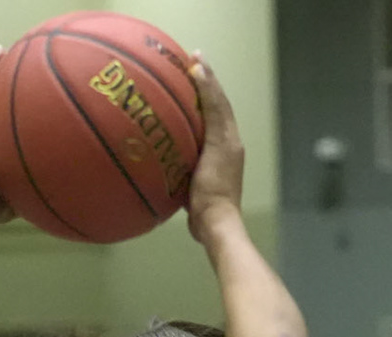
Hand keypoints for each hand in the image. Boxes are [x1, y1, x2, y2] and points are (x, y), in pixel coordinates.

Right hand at [184, 57, 243, 235]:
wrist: (213, 224)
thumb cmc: (214, 186)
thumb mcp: (216, 143)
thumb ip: (212, 110)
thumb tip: (202, 75)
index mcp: (228, 136)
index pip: (218, 99)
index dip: (207, 77)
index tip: (193, 57)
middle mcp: (222, 146)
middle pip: (209, 111)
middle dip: (197, 89)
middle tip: (180, 70)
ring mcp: (210, 163)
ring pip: (198, 129)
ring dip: (187, 111)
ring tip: (171, 95)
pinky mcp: (197, 177)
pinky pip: (187, 147)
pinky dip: (178, 134)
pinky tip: (162, 133)